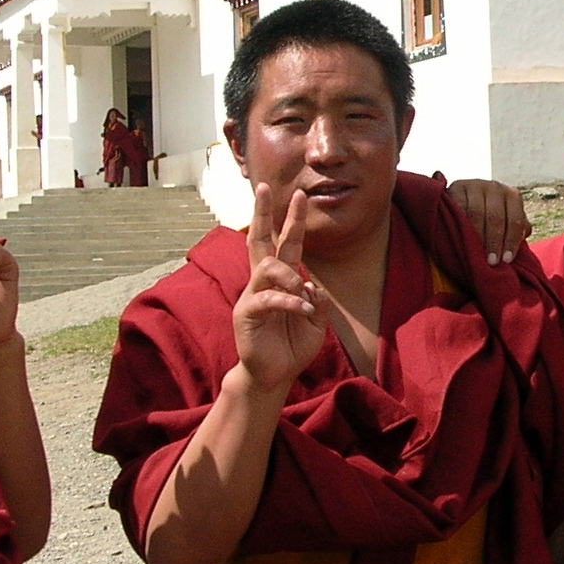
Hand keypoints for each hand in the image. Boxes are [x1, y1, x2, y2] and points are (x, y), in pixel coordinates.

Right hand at [234, 184, 328, 391]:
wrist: (274, 375)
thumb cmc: (292, 347)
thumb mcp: (315, 322)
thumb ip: (317, 301)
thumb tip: (311, 284)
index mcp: (281, 280)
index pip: (285, 243)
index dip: (292, 220)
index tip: (299, 195)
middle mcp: (263, 282)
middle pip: (259, 239)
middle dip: (262, 213)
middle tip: (264, 188)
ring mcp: (252, 296)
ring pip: (267, 267)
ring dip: (289, 276)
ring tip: (302, 297)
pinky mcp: (246, 314)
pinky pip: (268, 298)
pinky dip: (290, 302)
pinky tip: (303, 311)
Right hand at [446, 178, 528, 265]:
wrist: (465, 200)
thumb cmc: (490, 217)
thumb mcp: (507, 220)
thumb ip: (518, 228)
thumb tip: (525, 234)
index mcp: (512, 195)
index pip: (515, 220)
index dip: (512, 241)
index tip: (507, 260)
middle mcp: (495, 187)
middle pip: (496, 217)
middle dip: (494, 241)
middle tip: (492, 262)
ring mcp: (475, 185)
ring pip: (476, 213)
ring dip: (477, 236)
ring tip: (476, 254)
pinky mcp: (457, 187)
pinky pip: (459, 207)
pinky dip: (460, 223)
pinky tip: (461, 237)